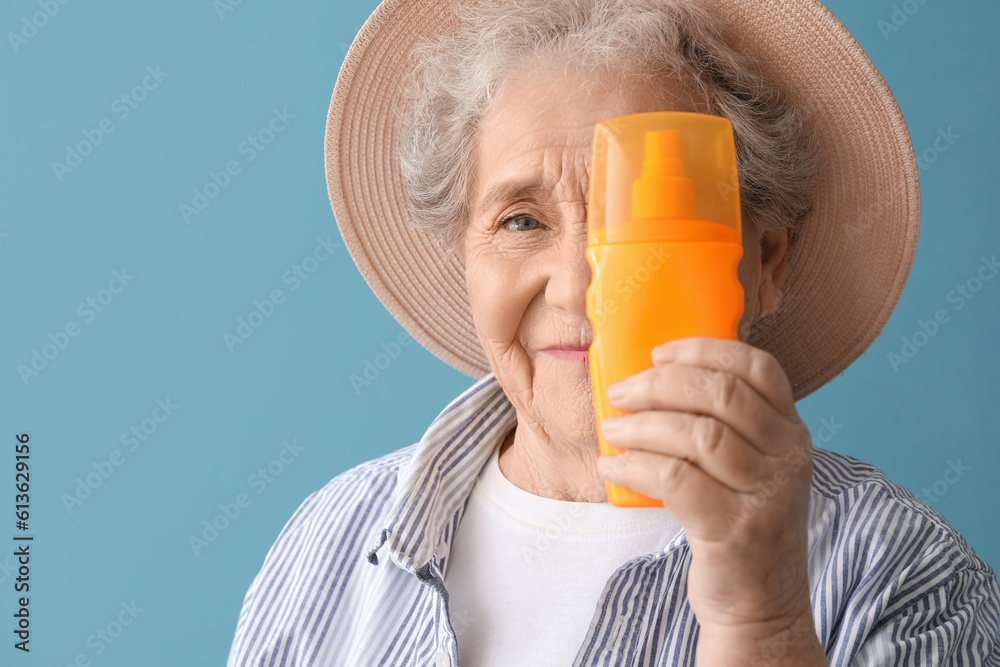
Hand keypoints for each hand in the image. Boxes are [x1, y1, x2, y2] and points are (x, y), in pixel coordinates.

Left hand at [595, 337, 826, 664]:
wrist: (761, 607)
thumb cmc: (739, 527)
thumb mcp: (749, 470)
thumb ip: (723, 427)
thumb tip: (651, 382)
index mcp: (790, 433)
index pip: (758, 368)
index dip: (705, 350)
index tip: (659, 353)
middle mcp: (787, 458)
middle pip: (722, 394)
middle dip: (660, 385)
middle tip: (621, 392)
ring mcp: (765, 495)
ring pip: (697, 435)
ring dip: (642, 426)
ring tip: (611, 430)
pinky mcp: (734, 530)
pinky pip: (676, 480)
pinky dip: (636, 466)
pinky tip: (612, 467)